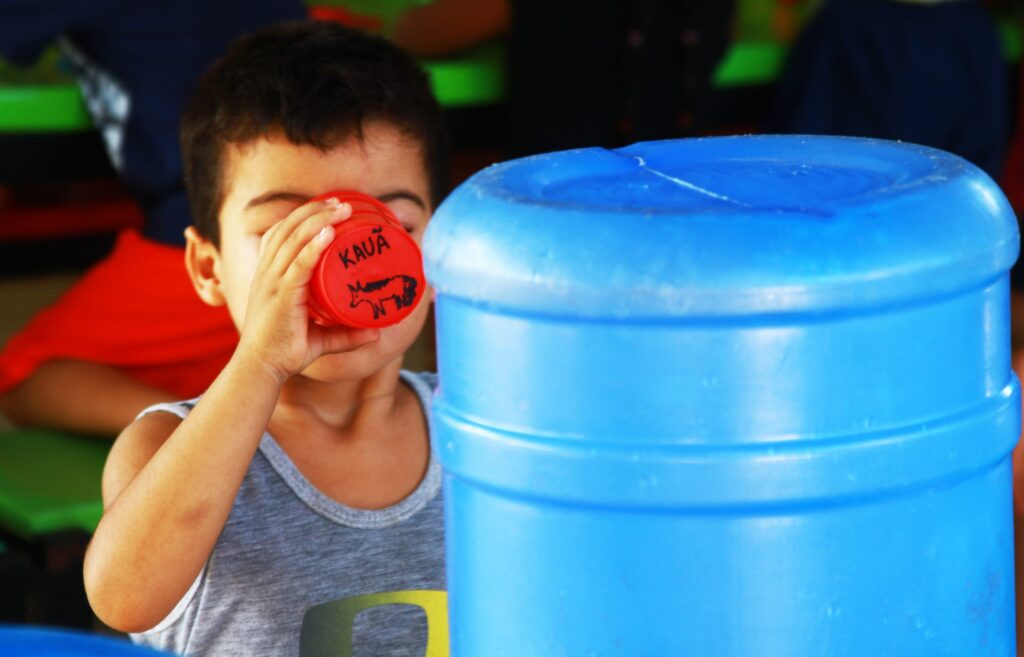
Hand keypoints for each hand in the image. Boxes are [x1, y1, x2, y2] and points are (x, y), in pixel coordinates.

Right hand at [238, 198, 379, 381]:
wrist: (261, 368)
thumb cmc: (286, 351)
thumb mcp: (320, 338)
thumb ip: (346, 334)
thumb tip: (376, 334)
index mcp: (270, 274)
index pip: (281, 233)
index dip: (302, 216)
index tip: (329, 206)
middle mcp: (269, 273)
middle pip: (288, 229)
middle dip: (315, 211)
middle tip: (343, 202)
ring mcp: (273, 283)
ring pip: (293, 240)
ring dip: (318, 220)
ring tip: (342, 209)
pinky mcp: (281, 296)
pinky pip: (298, 265)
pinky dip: (312, 247)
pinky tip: (328, 233)